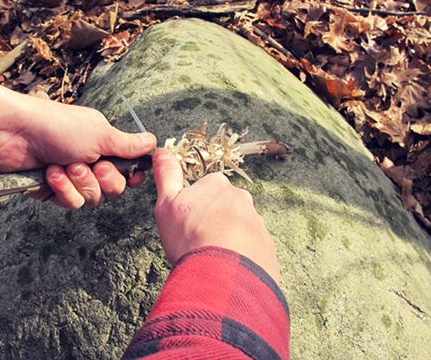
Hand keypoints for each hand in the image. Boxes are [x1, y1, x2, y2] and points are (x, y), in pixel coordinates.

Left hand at [0, 83, 155, 208]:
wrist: (14, 134)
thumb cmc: (59, 127)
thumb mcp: (100, 134)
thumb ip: (128, 145)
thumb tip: (153, 141)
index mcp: (105, 146)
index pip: (129, 170)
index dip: (133, 176)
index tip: (134, 175)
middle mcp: (91, 162)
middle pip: (115, 188)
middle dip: (106, 179)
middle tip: (95, 165)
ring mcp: (73, 178)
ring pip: (94, 198)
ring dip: (81, 182)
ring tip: (65, 164)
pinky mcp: (54, 191)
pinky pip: (72, 203)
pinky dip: (63, 189)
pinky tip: (51, 174)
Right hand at [152, 148, 280, 282]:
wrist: (223, 277)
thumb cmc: (191, 238)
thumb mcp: (168, 204)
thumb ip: (167, 175)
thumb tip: (163, 152)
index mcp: (218, 185)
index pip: (204, 189)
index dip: (192, 208)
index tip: (187, 223)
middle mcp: (242, 200)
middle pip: (223, 208)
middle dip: (212, 221)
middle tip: (198, 242)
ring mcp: (257, 223)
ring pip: (238, 228)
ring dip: (227, 239)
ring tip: (212, 258)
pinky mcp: (266, 247)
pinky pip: (251, 249)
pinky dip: (240, 257)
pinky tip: (227, 268)